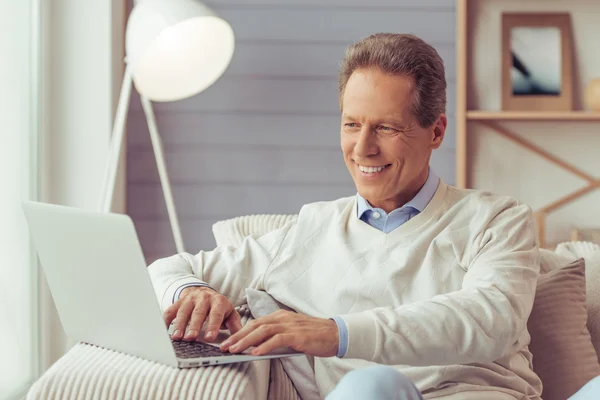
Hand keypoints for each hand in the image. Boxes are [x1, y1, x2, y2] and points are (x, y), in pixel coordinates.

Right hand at [164, 286, 241, 341]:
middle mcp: (204, 299)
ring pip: (184, 311)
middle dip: (194, 325)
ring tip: (177, 337)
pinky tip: (164, 329)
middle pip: (198, 312)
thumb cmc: (218, 307)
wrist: (204, 292)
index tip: (209, 338)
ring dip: (179, 324)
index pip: (216, 314)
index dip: (213, 326)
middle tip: (191, 338)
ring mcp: (190, 299)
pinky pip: (170, 310)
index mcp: (219, 302)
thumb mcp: (230, 313)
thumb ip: (235, 325)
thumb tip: (241, 339)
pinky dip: (166, 320)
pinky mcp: (178, 302)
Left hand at [219, 310, 338, 357]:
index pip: (256, 322)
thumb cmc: (315, 335)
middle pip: (255, 325)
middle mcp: (283, 318)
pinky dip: (264, 346)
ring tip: (234, 350)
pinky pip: (277, 339)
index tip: (228, 340)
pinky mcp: (297, 335)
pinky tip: (255, 353)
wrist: (336, 333)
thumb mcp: (292, 333)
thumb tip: (258, 347)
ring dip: (246, 341)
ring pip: (262, 331)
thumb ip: (277, 336)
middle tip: (224, 346)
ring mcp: (290, 325)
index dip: (240, 331)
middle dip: (237, 336)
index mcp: (281, 316)